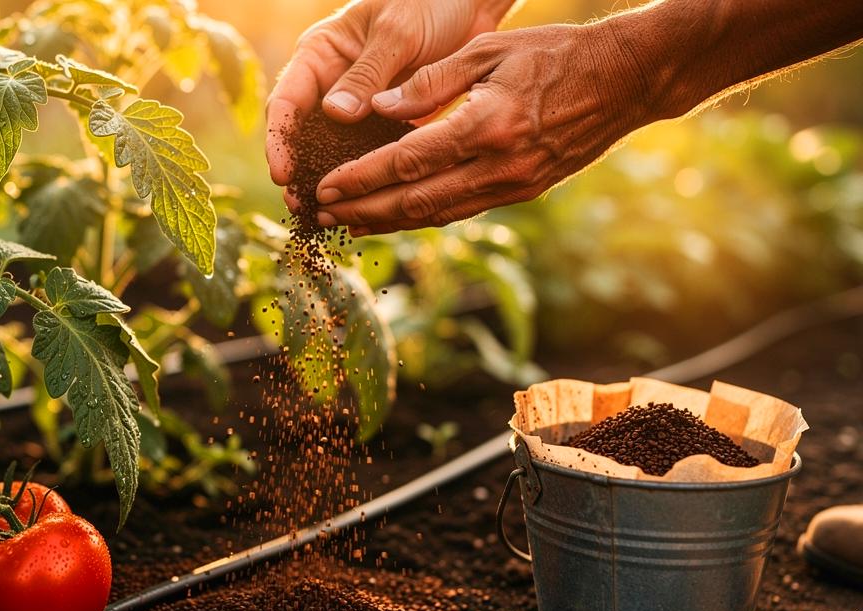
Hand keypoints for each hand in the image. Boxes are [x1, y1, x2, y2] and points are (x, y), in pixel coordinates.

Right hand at [265, 0, 509, 186]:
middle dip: (299, 170)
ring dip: (329, 180)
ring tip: (324, 213)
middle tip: (298, 204)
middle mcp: (332, 83)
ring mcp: (358, 105)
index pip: (287, 101)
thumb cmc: (427, 1)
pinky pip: (370, 153)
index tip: (282, 171)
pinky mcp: (386, 121)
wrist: (469, 1)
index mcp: (321, 55)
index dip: (280, 139)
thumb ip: (367, 72)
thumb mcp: (396, 32)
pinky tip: (366, 202)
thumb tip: (334, 114)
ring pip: (333, 150)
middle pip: (303, 134)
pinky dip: (366, 177)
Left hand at [313, 22, 658, 234]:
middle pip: (415, 201)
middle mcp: (499, 165)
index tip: (325, 188)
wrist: (625, 82)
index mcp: (487, 126)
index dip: (361, 179)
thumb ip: (431, 81)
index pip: (407, 161)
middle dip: (363, 211)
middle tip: (321, 217)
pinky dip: (422, 217)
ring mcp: (513, 185)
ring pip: (436, 214)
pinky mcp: (522, 192)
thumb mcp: (489, 50)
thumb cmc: (555, 54)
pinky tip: (395, 217)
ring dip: (388, 223)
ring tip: (347, 224)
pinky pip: (461, 210)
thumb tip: (377, 108)